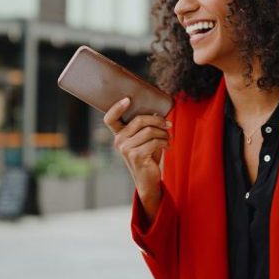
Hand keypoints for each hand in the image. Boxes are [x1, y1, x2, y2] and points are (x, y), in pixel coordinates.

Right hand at [103, 97, 170, 219]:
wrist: (148, 179)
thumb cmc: (148, 156)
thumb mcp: (145, 139)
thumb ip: (147, 126)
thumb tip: (157, 113)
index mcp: (119, 134)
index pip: (110, 118)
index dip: (117, 107)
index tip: (128, 99)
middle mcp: (119, 140)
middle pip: (139, 120)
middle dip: (158, 120)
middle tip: (168, 124)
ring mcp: (126, 149)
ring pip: (149, 131)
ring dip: (164, 133)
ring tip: (168, 138)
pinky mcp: (136, 156)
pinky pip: (154, 141)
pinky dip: (164, 142)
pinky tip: (167, 146)